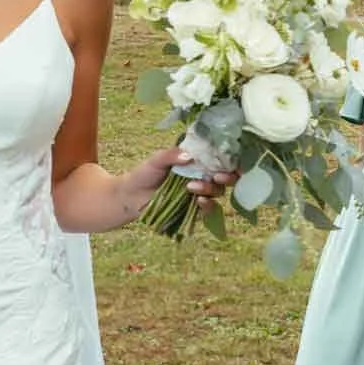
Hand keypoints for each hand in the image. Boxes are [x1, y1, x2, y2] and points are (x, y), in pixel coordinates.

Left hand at [119, 147, 235, 215]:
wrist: (130, 197)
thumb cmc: (143, 174)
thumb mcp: (156, 160)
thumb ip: (171, 155)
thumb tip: (190, 156)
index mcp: (197, 162)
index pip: (220, 159)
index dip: (231, 160)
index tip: (234, 162)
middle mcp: (202, 176)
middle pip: (226, 177)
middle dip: (228, 176)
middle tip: (218, 176)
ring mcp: (199, 193)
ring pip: (218, 191)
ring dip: (210, 189)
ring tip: (191, 187)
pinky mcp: (194, 209)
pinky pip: (209, 208)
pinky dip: (208, 205)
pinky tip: (199, 201)